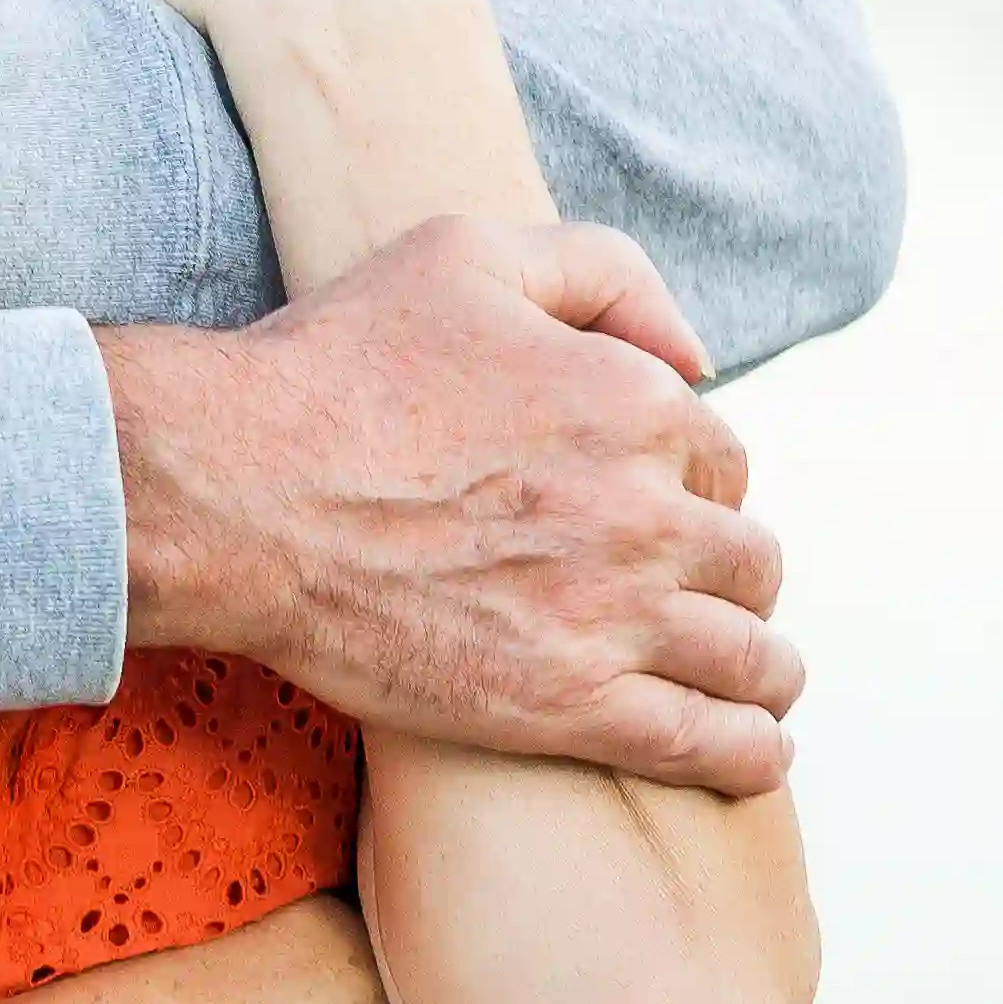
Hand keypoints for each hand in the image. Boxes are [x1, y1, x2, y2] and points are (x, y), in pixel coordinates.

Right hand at [104, 217, 799, 797]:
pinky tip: (756, 752)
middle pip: (750, 562)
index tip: (663, 508)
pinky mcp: (564, 706)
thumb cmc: (340, 364)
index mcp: (638, 403)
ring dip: (764, 670)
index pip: (726, 462)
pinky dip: (747, 752)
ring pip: (749, 659)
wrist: (238, 491)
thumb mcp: (471, 252)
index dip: (697, 485)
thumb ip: (605, 273)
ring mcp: (610, 615)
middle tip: (701, 597)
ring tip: (757, 683)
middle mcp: (645, 511)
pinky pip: (702, 743)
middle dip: (734, 577)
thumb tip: (699, 355)